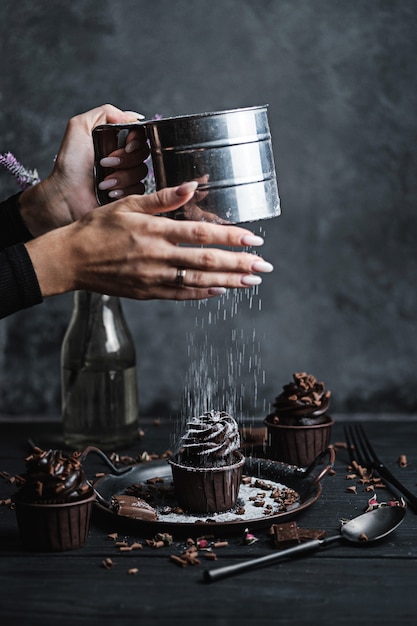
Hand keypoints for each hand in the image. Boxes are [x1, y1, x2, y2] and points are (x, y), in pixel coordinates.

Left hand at [18, 104, 148, 235]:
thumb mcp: (80, 127)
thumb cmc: (69, 164)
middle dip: (126, 159)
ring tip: (103, 182)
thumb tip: (133, 116)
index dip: (137, 139)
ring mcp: (125, 175)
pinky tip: (109, 192)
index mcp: (113, 139)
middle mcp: (121, 155)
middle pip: (144, 152)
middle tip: (105, 163)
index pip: (139, 133)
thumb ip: (106, 113)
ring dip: (122, 177)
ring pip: (142, 171)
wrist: (66, 195)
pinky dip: (124, 190)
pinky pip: (140, 189)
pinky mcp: (127, 193)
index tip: (127, 145)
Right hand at [26, 182, 273, 300]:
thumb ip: (162, 199)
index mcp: (154, 231)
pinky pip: (181, 295)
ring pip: (199, 280)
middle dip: (240, 263)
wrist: (71, 260)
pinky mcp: (148, 292)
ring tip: (252, 281)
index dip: (231, 236)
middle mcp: (157, 256)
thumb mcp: (127, 204)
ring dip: (228, 281)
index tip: (254, 239)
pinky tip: (221, 291)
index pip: (202, 233)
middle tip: (265, 266)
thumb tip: (191, 187)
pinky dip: (203, 293)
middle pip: (207, 260)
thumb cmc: (97, 228)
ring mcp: (153, 278)